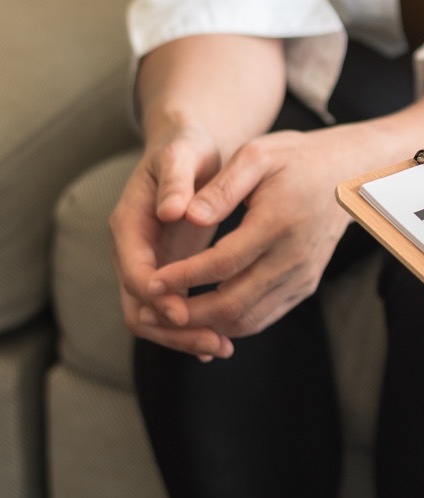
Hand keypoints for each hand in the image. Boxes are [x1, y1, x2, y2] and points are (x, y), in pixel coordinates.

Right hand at [109, 122, 233, 359]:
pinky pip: (172, 309)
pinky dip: (192, 327)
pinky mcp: (169, 272)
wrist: (188, 149)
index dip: (156, 295)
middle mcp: (133, 251)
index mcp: (129, 224)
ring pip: (154, 316)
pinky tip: (221, 341)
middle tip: (211, 344)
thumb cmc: (186, 149)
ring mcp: (149, 264)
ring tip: (221, 348)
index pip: (134, 272)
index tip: (183, 311)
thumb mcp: (181, 155)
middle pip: (138, 306)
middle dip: (171, 330)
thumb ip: (174, 180)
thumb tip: (170, 211)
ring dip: (184, 336)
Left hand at [146, 125, 361, 337]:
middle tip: (150, 312)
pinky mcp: (305, 286)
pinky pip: (263, 317)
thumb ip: (220, 187)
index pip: (223, 263)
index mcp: (279, 223)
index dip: (183, 277)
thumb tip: (185, 215)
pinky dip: (230, 322)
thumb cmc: (297, 159)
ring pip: (248, 319)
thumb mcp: (257, 155)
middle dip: (187, 315)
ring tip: (170, 317)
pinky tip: (202, 314)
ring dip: (206, 325)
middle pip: (233, 304)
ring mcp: (303, 276)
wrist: (348, 176)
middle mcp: (294, 258)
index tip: (151, 281)